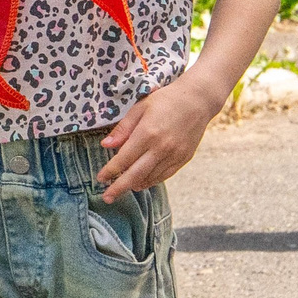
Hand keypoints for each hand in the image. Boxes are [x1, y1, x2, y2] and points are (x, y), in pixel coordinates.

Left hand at [96, 74, 221, 200]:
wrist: (198, 100)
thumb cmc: (166, 100)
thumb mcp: (140, 108)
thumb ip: (123, 129)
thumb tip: (105, 145)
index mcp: (147, 133)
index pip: (124, 159)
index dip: (110, 171)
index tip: (100, 179)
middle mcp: (161, 148)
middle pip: (136, 175)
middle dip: (119, 188)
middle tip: (107, 198)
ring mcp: (174, 155)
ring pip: (150, 177)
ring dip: (135, 184)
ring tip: (123, 188)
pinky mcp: (184, 159)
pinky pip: (164, 175)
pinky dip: (151, 181)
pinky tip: (141, 182)